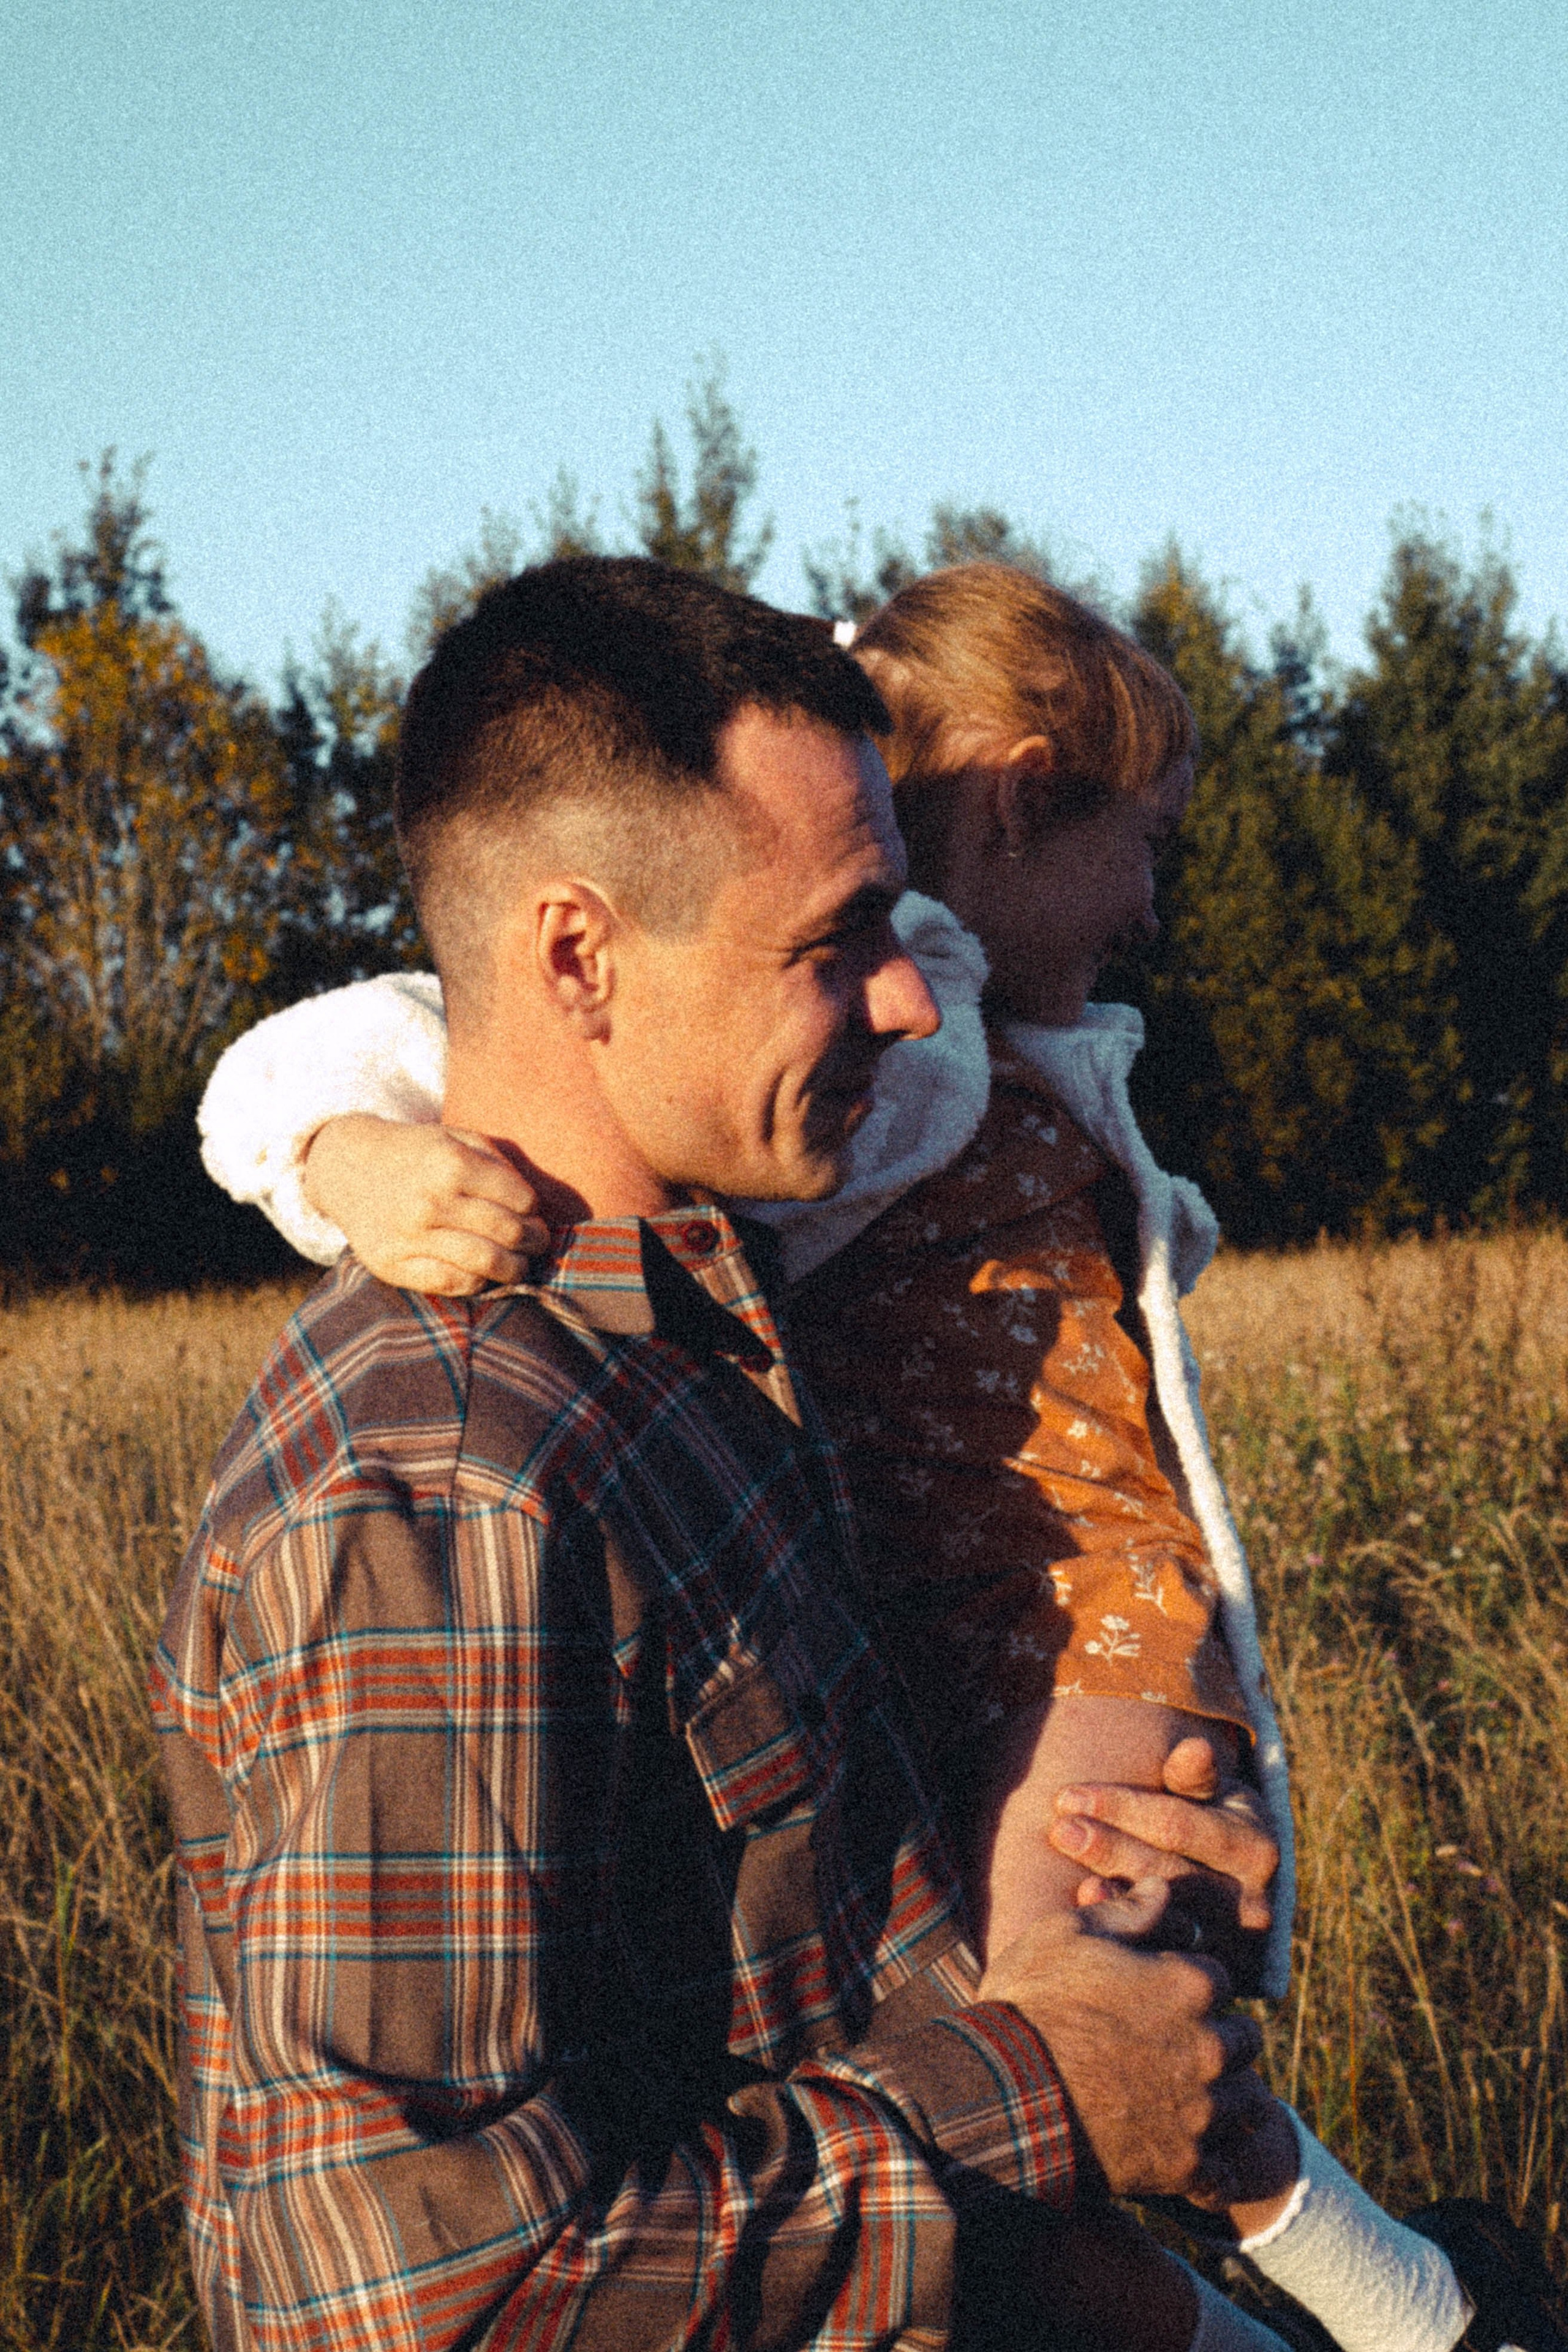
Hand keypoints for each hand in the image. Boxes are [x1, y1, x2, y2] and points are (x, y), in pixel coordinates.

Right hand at [304, 1115, 548, 1292]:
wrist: (348, 1167)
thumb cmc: (417, 1154)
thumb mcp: (456, 1138)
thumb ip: (498, 1164)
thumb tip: (534, 1207)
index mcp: (451, 1163)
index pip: (520, 1199)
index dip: (533, 1209)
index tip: (530, 1212)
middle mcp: (431, 1201)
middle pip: (509, 1232)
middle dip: (534, 1240)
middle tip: (538, 1242)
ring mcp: (410, 1235)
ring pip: (487, 1263)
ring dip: (515, 1268)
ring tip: (520, 1264)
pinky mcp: (393, 1264)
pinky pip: (453, 1283)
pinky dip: (478, 1283)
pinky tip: (484, 1274)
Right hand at [977, 1909, 1262, 2198]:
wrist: (1000, 2095)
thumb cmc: (1029, 2004)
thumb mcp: (1067, 1935)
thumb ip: (1128, 1912)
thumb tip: (1164, 1888)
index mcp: (1190, 1985)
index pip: (1218, 1977)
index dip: (1187, 1981)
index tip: (1157, 1991)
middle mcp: (1209, 2047)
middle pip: (1244, 2040)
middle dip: (1218, 2037)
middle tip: (1174, 2045)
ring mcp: (1201, 2111)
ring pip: (1246, 2104)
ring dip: (1223, 2099)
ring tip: (1186, 2100)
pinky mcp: (1184, 2166)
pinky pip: (1225, 2173)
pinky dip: (1212, 2166)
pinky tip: (1186, 2155)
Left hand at [1050, 1736, 1278, 1987]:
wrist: (1240, 1891)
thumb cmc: (1214, 1826)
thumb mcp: (1217, 1796)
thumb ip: (1197, 1779)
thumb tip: (1194, 1748)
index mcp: (1256, 1849)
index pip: (1175, 1825)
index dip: (1120, 1807)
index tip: (1069, 1796)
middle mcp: (1251, 1903)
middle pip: (1164, 1872)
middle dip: (1107, 1847)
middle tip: (1059, 1829)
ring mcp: (1231, 1947)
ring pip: (1161, 1918)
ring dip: (1109, 1894)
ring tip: (1066, 1869)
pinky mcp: (1209, 1976)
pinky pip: (1157, 1954)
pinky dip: (1120, 1934)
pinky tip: (1085, 1911)